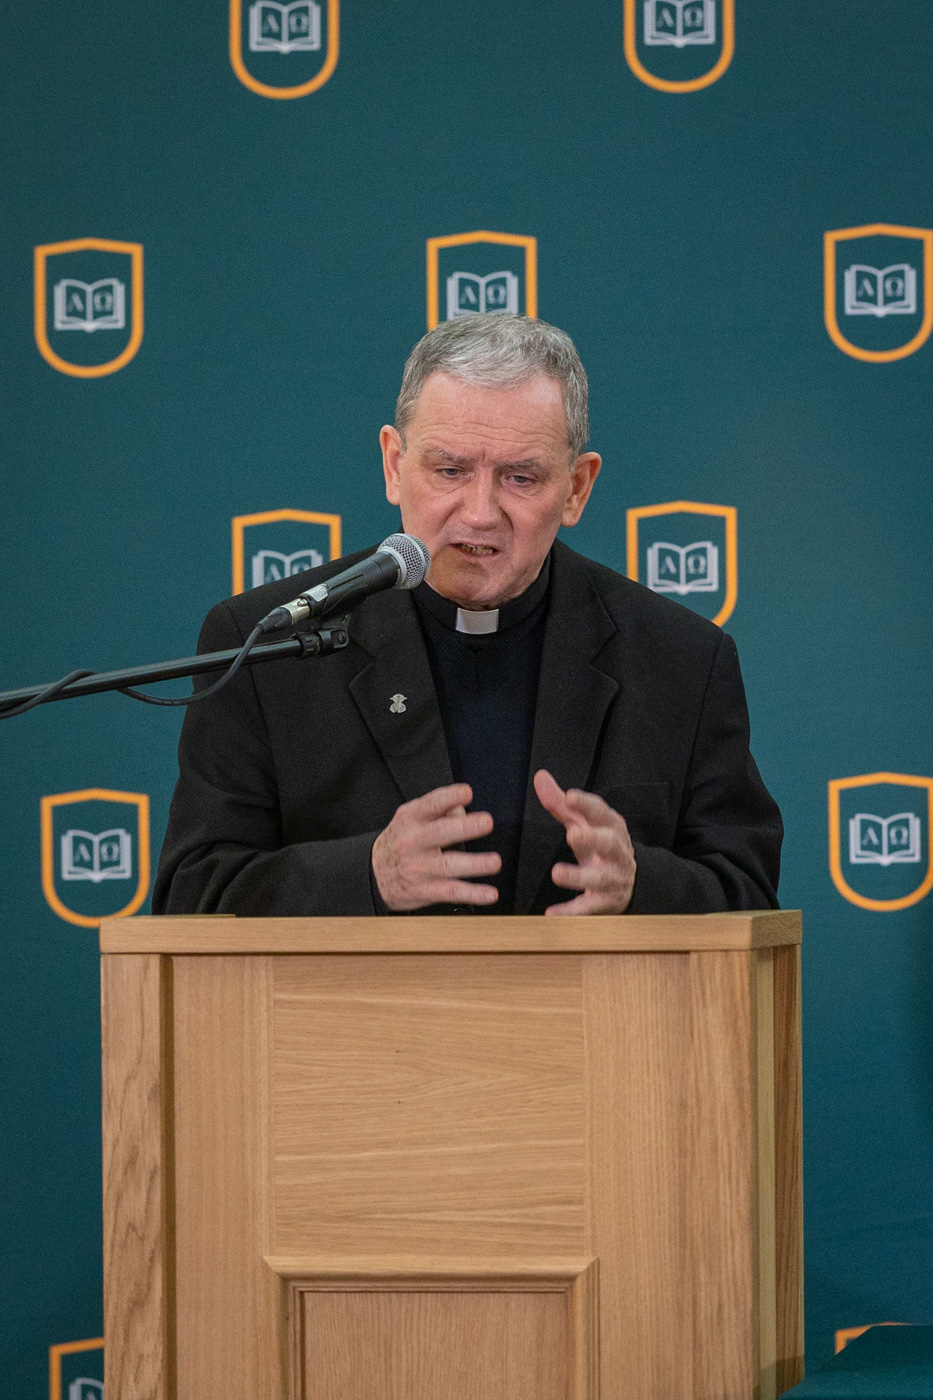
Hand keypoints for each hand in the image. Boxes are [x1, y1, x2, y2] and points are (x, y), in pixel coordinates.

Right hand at [372, 783, 500, 910]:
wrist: (374, 873)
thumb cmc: (401, 840)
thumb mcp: (412, 817)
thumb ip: (440, 809)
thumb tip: (464, 810)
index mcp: (412, 818)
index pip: (431, 804)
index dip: (449, 797)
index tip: (467, 792)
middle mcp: (414, 841)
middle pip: (440, 833)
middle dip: (465, 828)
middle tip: (487, 822)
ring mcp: (419, 867)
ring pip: (448, 866)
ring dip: (474, 864)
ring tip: (494, 862)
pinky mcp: (425, 890)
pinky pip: (451, 892)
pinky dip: (472, 894)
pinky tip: (489, 893)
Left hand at [533, 769, 635, 914]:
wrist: (629, 882)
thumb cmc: (599, 845)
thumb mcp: (583, 823)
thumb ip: (561, 804)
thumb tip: (540, 776)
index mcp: (611, 827)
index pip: (601, 813)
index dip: (587, 804)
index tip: (570, 796)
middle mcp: (617, 852)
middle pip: (610, 843)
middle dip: (593, 838)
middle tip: (571, 834)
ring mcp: (614, 879)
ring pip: (601, 878)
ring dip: (579, 876)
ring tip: (556, 873)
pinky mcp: (606, 903)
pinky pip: (589, 908)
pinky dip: (571, 912)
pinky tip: (552, 914)